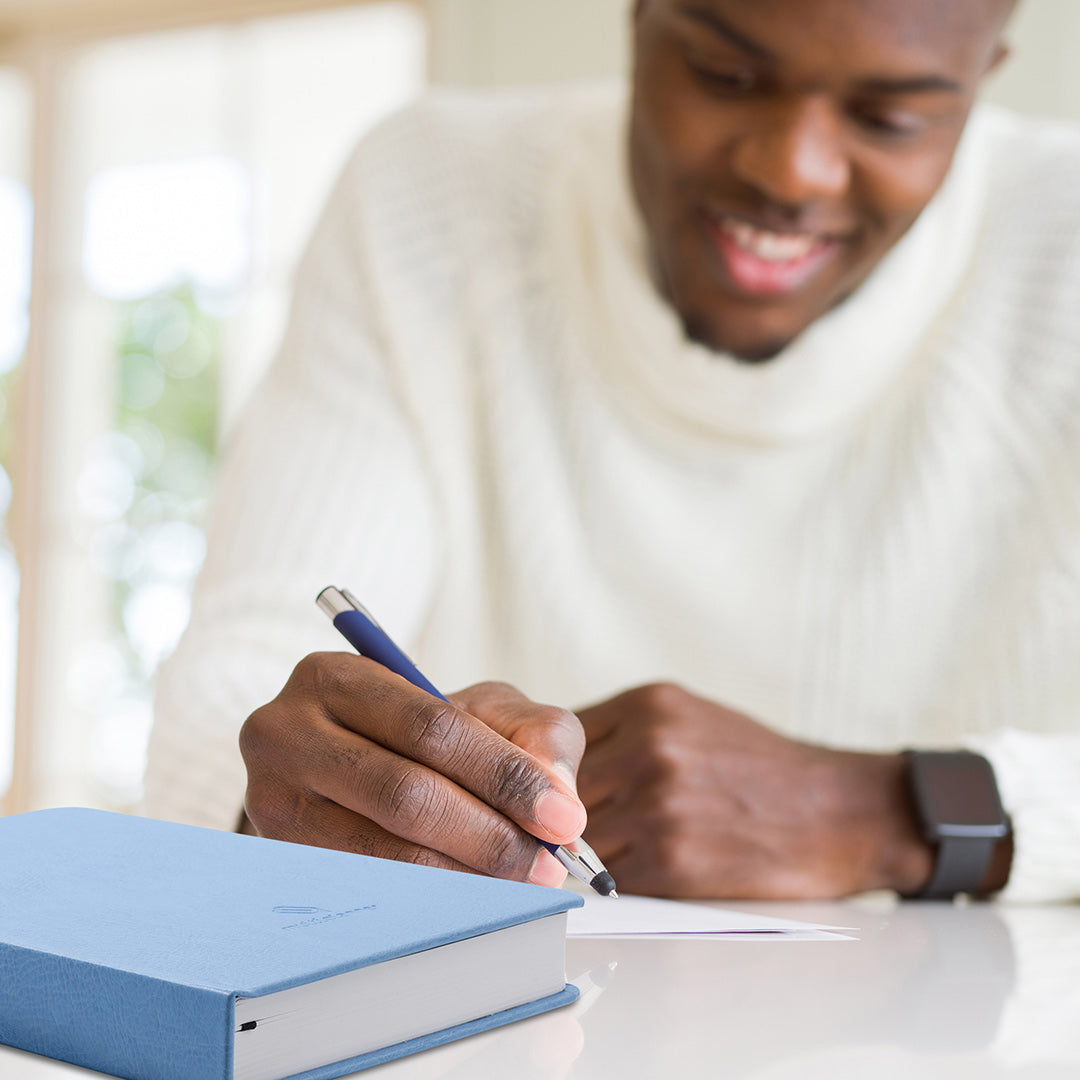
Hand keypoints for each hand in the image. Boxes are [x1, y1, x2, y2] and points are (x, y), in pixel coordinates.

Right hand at [239, 653, 586, 886]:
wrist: (346, 759)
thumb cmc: (423, 731)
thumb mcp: (483, 708)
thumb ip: (533, 736)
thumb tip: (558, 800)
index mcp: (332, 677)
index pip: (432, 728)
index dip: (504, 775)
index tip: (561, 817)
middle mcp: (284, 734)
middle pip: (403, 794)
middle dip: (488, 835)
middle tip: (546, 862)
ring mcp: (272, 803)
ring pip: (382, 852)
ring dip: (464, 876)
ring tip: (519, 883)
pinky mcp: (279, 860)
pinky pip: (365, 888)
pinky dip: (429, 897)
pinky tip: (473, 896)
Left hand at [575, 683, 933, 898]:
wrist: (838, 811)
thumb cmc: (757, 766)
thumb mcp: (689, 718)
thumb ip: (622, 732)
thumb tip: (549, 762)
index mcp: (648, 704)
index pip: (557, 738)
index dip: (548, 770)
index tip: (549, 790)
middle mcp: (649, 747)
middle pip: (556, 789)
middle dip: (557, 814)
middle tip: (564, 830)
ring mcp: (658, 804)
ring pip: (576, 836)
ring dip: (580, 853)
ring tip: (607, 853)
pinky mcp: (671, 860)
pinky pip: (607, 876)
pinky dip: (611, 881)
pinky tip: (638, 872)